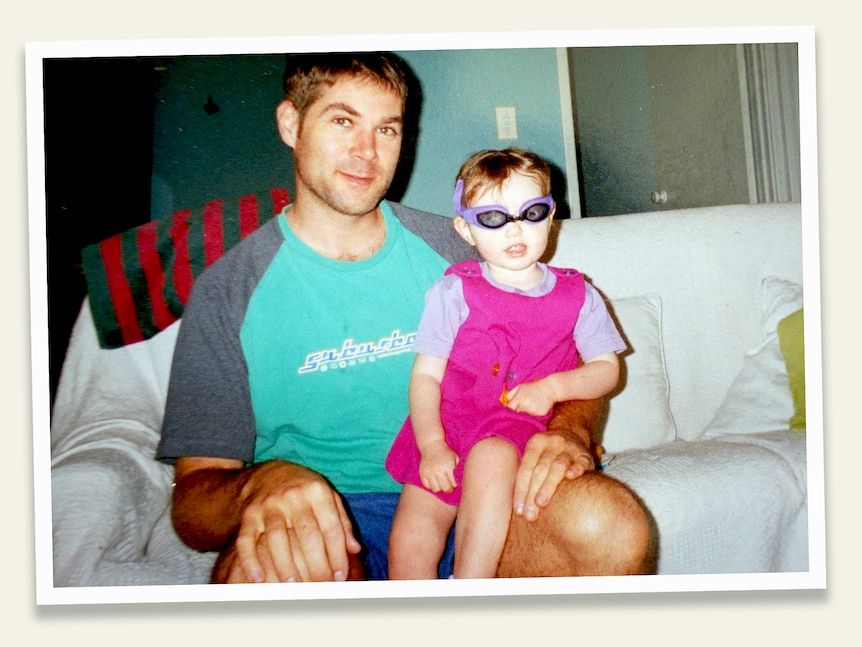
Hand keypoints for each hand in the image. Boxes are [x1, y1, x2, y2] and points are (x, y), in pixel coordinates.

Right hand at [233, 461, 361, 582]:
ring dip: (285, 565)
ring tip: (294, 586)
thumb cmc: (305, 491)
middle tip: (322, 586)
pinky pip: (246, 539)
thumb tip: (355, 550)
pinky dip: (250, 560)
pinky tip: (258, 579)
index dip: (337, 554)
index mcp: (317, 491)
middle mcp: (293, 496)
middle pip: (306, 534)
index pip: (330, 527)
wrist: (269, 473)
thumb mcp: (328, 497)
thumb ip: (342, 522)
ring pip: (276, 538)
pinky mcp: (249, 514)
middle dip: (316, 564)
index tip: (340, 576)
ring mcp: (269, 505)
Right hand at [418, 439, 458, 492]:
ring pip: (435, 489)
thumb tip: (463, 483)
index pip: (453, 484)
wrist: (431, 444)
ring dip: (439, 487)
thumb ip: (458, 470)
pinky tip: (434, 480)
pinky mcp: (422, 473)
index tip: (455, 484)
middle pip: (445, 488)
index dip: (455, 486)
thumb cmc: (446, 452)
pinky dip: (431, 485)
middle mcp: (438, 470)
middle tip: (449, 486)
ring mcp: (429, 472)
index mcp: (448, 466)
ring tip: (441, 482)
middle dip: (448, 489)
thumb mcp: (455, 458)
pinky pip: (427, 486)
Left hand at [504, 380, 555, 416]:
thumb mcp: (520, 386)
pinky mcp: (541, 414)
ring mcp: (533, 411)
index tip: (509, 413)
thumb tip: (505, 403)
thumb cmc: (533, 387)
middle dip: (518, 413)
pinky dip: (536, 415)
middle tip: (521, 410)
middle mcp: (525, 406)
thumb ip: (511, 394)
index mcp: (518, 399)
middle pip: (517, 415)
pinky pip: (535, 417)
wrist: (550, 388)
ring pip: (526, 417)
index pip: (509, 410)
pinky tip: (538, 407)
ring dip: (527, 414)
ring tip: (532, 406)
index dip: (509, 412)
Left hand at [512, 430, 593, 521]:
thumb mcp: (535, 454)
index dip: (521, 489)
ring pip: (557, 466)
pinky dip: (575, 469)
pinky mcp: (585, 454)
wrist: (572, 433)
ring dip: (548, 486)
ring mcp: (569, 448)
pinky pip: (580, 462)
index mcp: (536, 443)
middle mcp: (552, 443)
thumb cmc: (548, 453)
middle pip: (540, 469)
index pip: (526, 468)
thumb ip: (527, 473)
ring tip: (541, 503)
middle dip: (532, 493)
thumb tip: (517, 505)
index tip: (518, 510)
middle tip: (529, 514)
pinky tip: (570, 478)